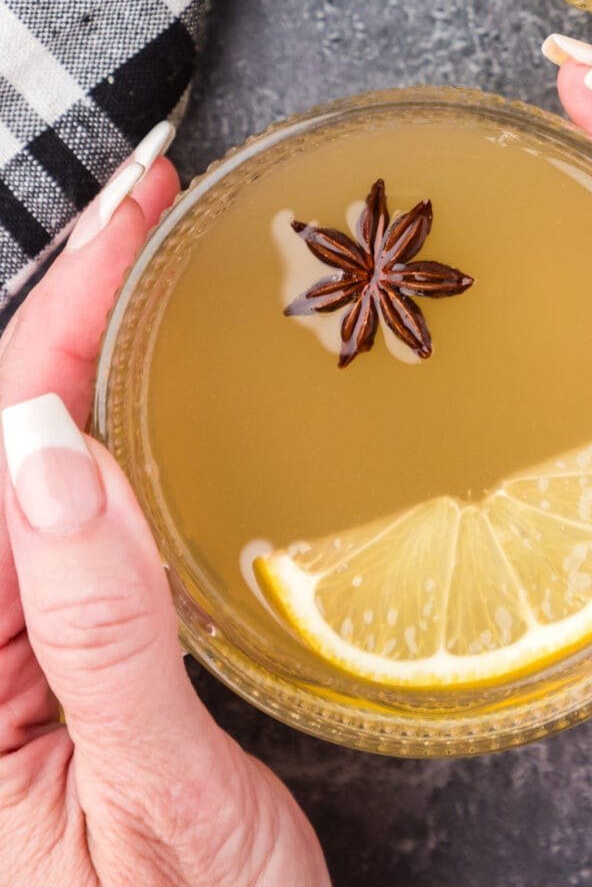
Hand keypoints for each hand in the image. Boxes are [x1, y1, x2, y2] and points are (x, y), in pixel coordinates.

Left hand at [0, 135, 329, 886]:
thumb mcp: (159, 806)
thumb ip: (97, 626)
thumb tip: (53, 442)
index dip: (51, 322)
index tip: (123, 217)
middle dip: (62, 310)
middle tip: (151, 204)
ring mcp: (1, 655)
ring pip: (25, 471)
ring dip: (80, 356)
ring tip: (151, 260)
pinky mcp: (45, 658)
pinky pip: (62, 521)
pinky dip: (101, 429)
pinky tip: (142, 377)